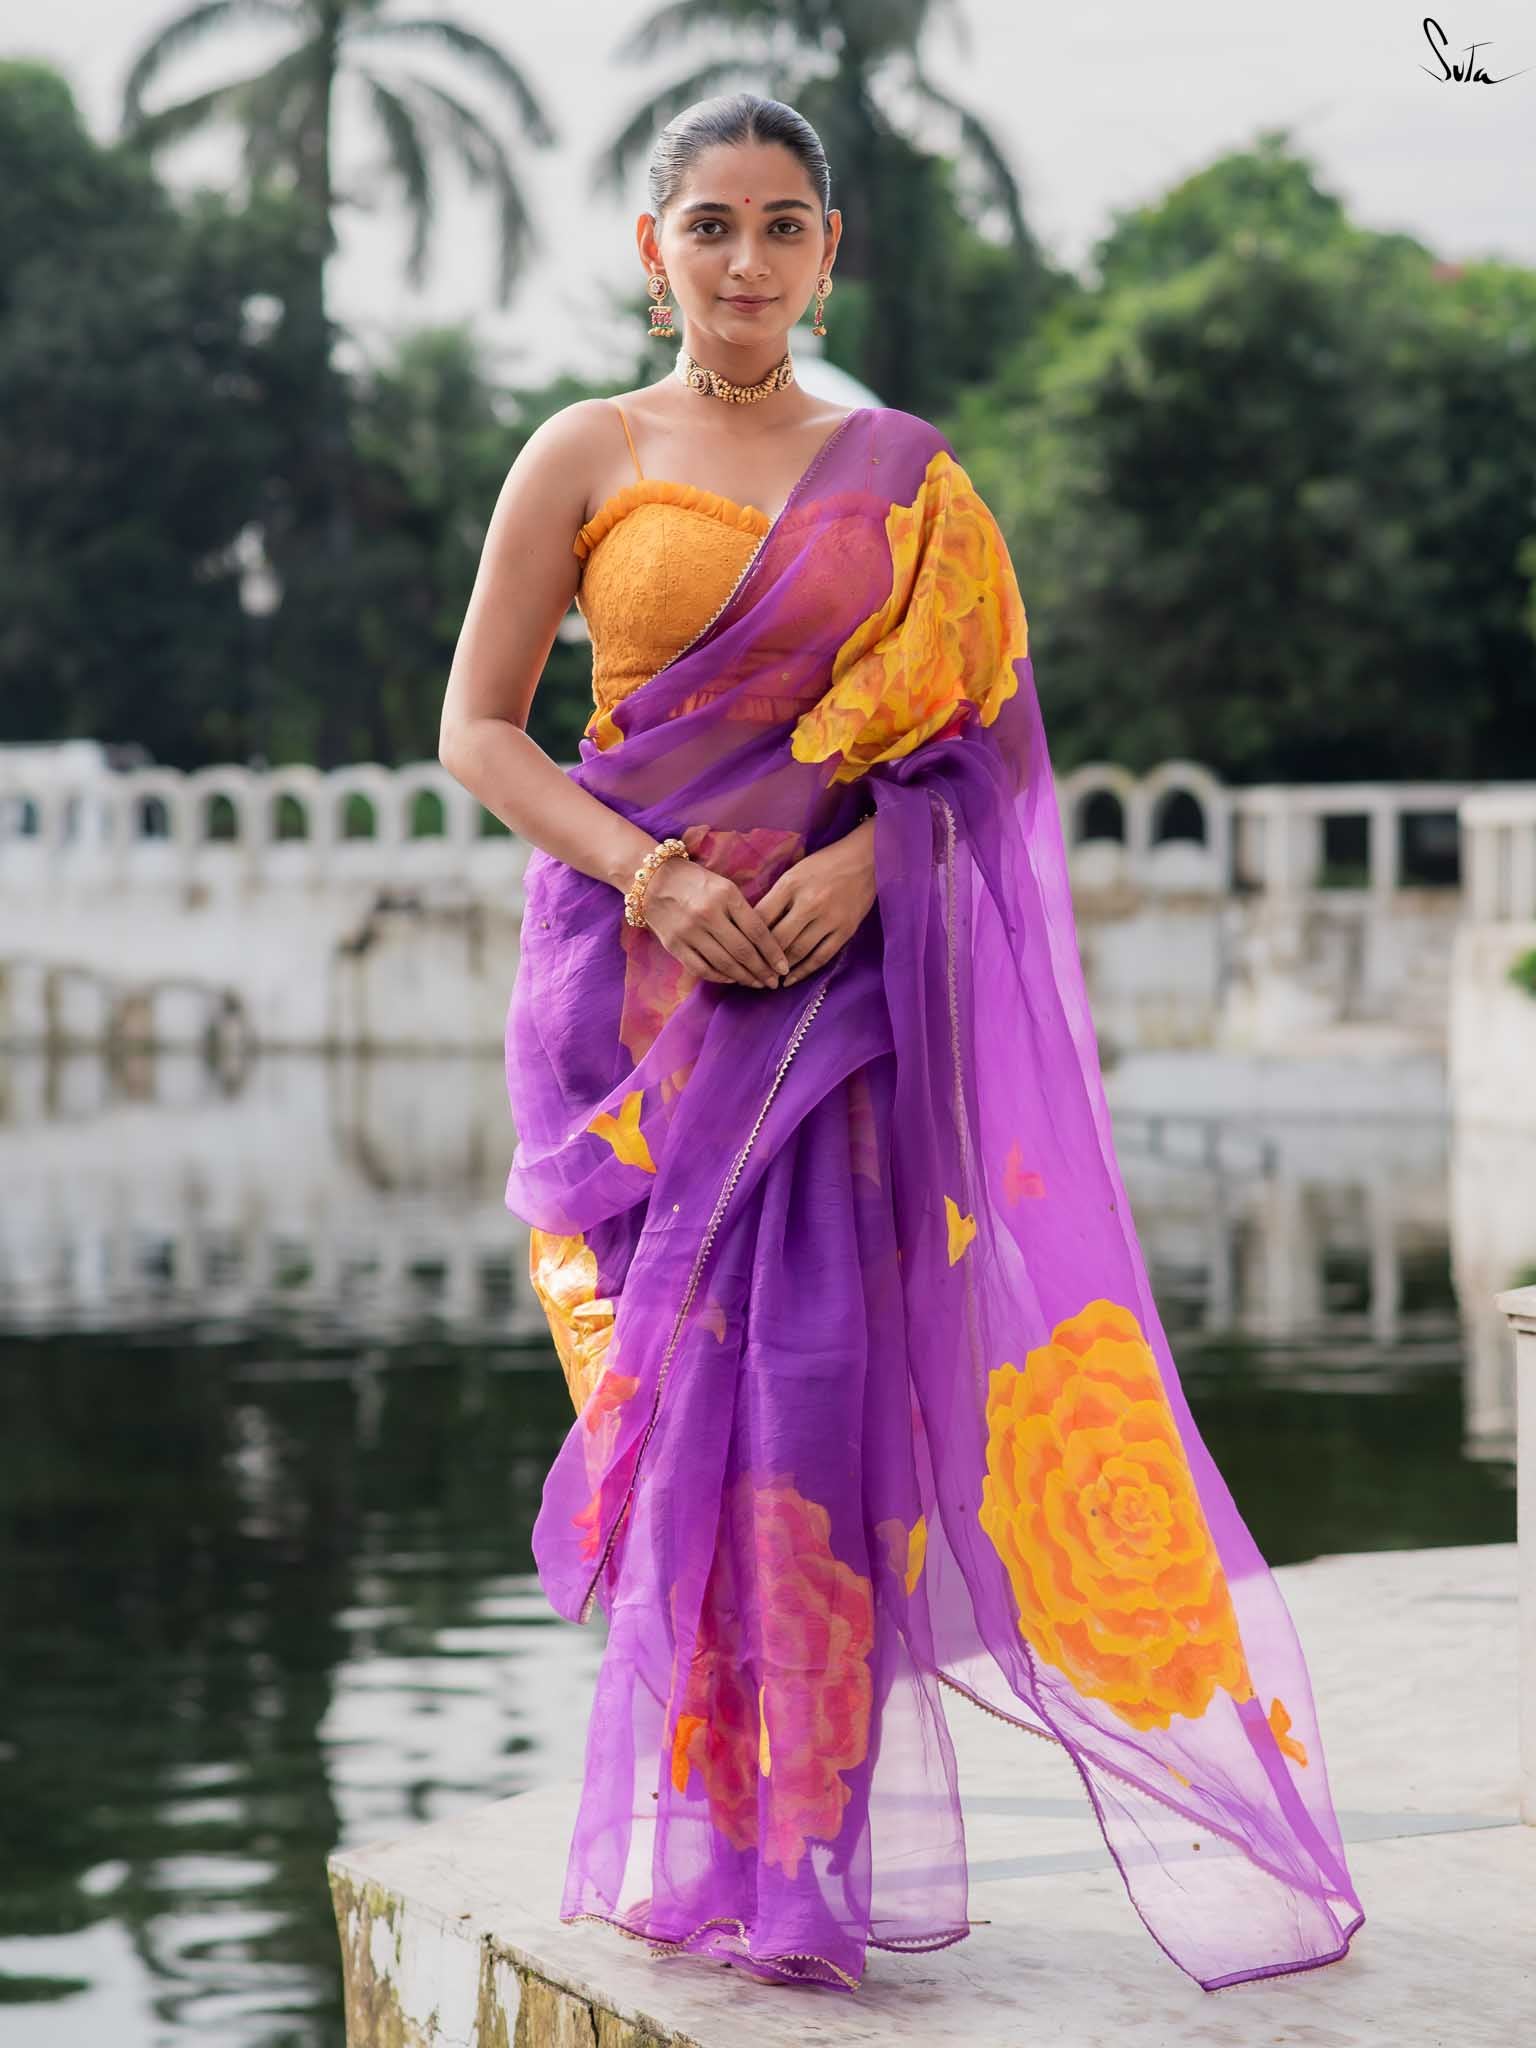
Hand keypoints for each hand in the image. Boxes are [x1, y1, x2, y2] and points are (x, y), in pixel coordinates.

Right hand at [639, 854, 790, 988]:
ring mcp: (689, 931)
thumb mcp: (724, 886)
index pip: (757, 930)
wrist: (652, 879)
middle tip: (774, 982)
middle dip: (763, 970)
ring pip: (724, 964)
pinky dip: (719, 977)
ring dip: (744, 977)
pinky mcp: (674, 945)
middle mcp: (708, 914)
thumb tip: (766, 943)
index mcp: (726, 895)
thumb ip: (742, 910)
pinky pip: (702, 969)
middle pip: (743, 951)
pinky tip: (732, 979)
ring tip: (757, 983)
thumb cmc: (695, 881)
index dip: (773, 953)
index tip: (784, 967)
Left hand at [754, 818, 877, 986]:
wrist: (866, 859)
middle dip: (761, 959)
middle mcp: (809, 902)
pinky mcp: (845, 931)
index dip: (746, 938)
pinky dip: (803, 971)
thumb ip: (775, 897)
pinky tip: (790, 979)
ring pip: (798, 951)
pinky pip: (820, 957)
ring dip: (780, 968)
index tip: (737, 952)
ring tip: (766, 978)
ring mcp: (829, 918)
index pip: (761, 917)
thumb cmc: (824, 864)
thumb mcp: (794, 873)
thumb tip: (753, 926)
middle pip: (777, 939)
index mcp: (790, 884)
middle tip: (748, 972)